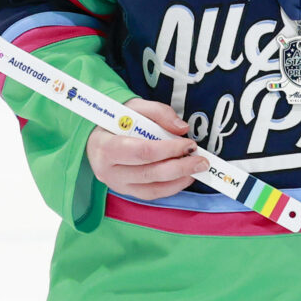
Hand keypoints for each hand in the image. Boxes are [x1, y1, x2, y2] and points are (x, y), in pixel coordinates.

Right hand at [85, 99, 207, 199]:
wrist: (98, 136)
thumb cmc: (117, 120)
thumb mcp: (135, 107)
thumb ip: (159, 112)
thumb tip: (181, 128)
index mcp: (105, 146)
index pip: (141, 152)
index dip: (168, 149)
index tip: (189, 143)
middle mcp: (108, 170)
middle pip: (149, 173)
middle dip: (180, 167)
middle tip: (202, 160)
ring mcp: (116, 184)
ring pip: (152, 188)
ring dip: (179, 179)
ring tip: (197, 168)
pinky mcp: (126, 191)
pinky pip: (151, 194)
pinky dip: (171, 188)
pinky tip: (185, 177)